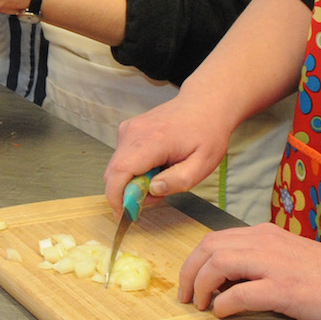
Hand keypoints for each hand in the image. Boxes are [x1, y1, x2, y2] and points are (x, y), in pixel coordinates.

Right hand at [104, 94, 239, 216]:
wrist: (204, 104)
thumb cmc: (207, 133)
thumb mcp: (203, 164)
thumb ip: (178, 181)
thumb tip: (152, 190)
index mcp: (152, 140)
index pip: (120, 172)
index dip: (116, 197)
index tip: (124, 215)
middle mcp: (133, 132)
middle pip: (113, 172)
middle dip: (126, 194)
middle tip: (154, 199)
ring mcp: (128, 128)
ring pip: (117, 166)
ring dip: (132, 182)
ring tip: (161, 180)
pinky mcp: (128, 129)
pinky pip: (122, 157)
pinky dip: (133, 170)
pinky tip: (156, 167)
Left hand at [177, 222, 320, 319]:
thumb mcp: (288, 258)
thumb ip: (260, 261)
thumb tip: (227, 282)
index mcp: (265, 235)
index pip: (214, 239)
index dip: (194, 262)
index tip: (190, 283)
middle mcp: (265, 243)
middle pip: (208, 248)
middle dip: (188, 273)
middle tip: (186, 298)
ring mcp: (275, 265)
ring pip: (217, 264)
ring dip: (200, 286)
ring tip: (201, 306)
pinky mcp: (286, 289)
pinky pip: (240, 294)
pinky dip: (224, 304)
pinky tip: (224, 315)